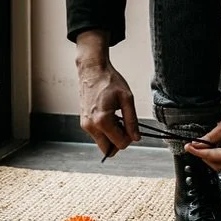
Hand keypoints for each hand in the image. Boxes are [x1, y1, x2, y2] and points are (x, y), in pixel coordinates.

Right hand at [75, 31, 139, 157]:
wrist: (92, 70)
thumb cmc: (109, 81)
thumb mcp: (127, 99)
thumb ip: (132, 121)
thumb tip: (136, 138)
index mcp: (103, 121)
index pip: (120, 144)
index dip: (130, 138)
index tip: (132, 126)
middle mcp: (91, 126)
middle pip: (108, 150)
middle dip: (119, 141)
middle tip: (125, 126)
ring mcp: (85, 125)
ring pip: (102, 143)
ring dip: (112, 135)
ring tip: (116, 117)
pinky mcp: (84, 122)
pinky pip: (97, 135)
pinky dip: (105, 130)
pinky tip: (109, 115)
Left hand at [185, 72, 220, 170]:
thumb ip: (209, 139)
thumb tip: (198, 145)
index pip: (212, 157)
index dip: (198, 152)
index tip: (188, 147)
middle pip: (218, 164)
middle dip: (205, 156)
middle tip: (195, 146)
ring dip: (213, 155)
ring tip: (205, 144)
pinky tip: (217, 144)